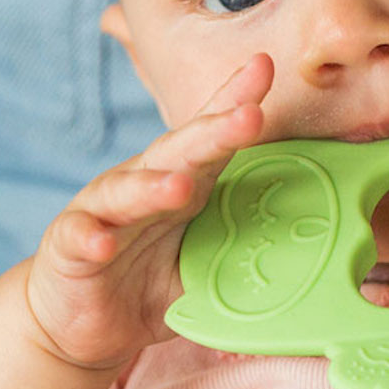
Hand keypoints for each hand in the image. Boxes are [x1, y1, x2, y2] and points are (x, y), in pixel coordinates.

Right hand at [25, 54, 272, 366]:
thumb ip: (245, 251)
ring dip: (153, 186)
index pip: (212, 136)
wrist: (81, 322)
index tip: (264, 67)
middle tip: (249, 116)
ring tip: (180, 186)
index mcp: (183, 183)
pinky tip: (104, 240)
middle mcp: (142, 185)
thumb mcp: (206, 265)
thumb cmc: (148, 282)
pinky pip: (82, 238)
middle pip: (179, 152)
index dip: (235, 99)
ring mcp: (103, 212)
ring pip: (127, 191)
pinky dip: (92, 236)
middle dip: (213, 131)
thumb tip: (318, 255)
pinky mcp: (71, 246)